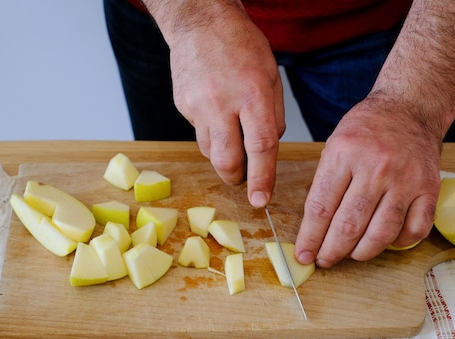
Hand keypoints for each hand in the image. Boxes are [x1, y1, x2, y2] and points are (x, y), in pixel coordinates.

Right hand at [149, 1, 284, 207]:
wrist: (200, 21)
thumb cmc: (242, 46)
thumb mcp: (270, 77)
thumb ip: (272, 116)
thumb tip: (268, 150)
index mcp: (252, 95)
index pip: (260, 148)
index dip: (262, 179)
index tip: (260, 200)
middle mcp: (222, 102)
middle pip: (226, 160)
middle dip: (236, 177)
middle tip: (244, 176)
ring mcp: (197, 105)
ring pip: (209, 151)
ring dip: (223, 154)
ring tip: (232, 135)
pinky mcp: (182, 105)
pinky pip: (199, 132)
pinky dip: (211, 132)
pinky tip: (216, 112)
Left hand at [294, 94, 442, 267]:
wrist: (410, 108)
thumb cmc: (367, 128)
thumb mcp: (334, 145)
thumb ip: (325, 184)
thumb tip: (313, 228)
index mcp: (344, 154)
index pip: (321, 208)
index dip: (310, 238)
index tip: (303, 254)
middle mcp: (376, 168)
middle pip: (349, 226)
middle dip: (331, 251)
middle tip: (324, 260)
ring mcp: (406, 180)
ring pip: (381, 234)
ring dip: (361, 253)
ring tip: (350, 255)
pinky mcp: (429, 189)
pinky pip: (414, 231)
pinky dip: (398, 244)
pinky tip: (384, 242)